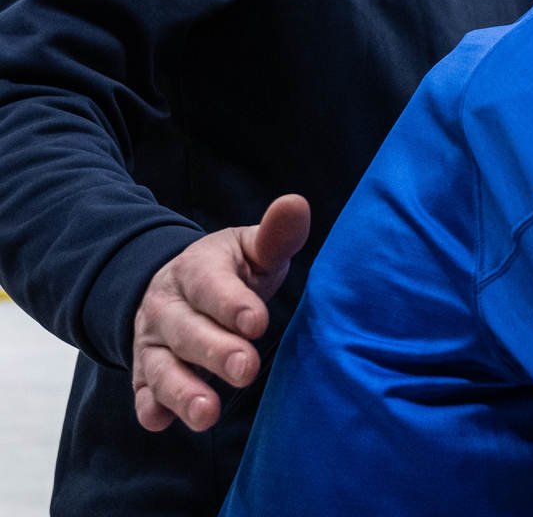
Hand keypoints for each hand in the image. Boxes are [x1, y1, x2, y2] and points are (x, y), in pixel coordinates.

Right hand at [131, 193, 309, 432]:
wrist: (178, 287)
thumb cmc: (232, 270)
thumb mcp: (251, 249)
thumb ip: (275, 235)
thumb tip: (296, 203)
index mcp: (196, 269)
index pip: (210, 286)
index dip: (232, 304)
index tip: (257, 322)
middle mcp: (167, 307)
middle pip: (187, 331)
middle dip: (215, 352)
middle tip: (246, 369)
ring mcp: (152, 342)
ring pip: (161, 367)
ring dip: (182, 391)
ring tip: (206, 414)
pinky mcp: (145, 373)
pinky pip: (142, 392)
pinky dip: (148, 407)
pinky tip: (161, 421)